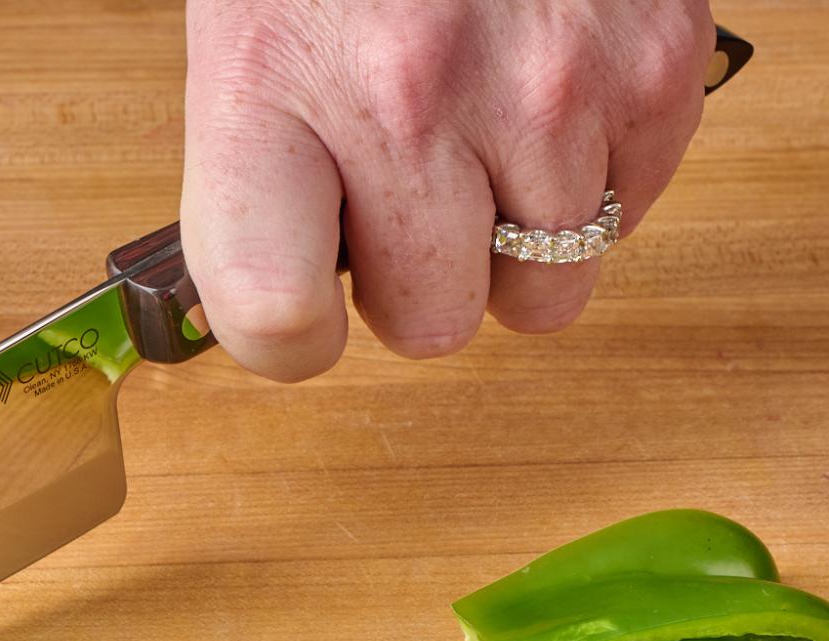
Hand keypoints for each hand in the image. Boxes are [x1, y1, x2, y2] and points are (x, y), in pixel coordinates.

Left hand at [179, 0, 714, 380]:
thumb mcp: (244, 48)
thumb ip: (256, 187)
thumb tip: (290, 311)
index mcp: (274, 89)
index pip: (275, 316)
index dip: (292, 339)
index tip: (304, 313)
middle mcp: (409, 94)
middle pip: (433, 323)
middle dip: (416, 282)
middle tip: (400, 200)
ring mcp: (544, 83)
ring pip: (546, 289)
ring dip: (511, 237)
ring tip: (478, 139)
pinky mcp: (650, 61)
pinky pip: (629, 212)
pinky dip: (591, 179)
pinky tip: (542, 104)